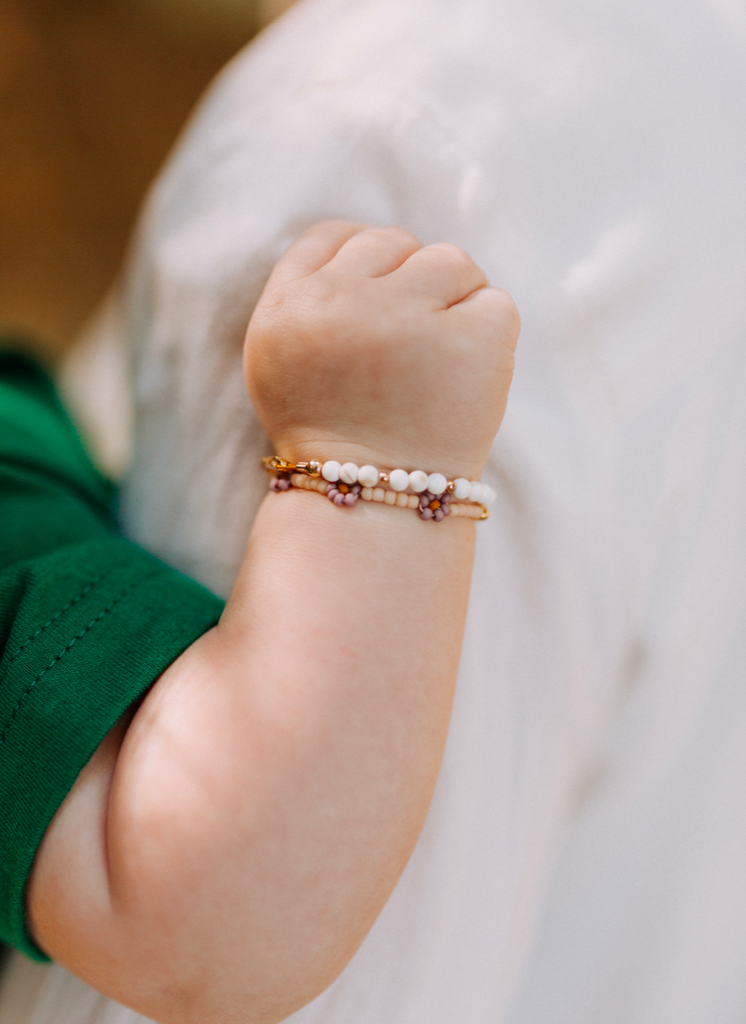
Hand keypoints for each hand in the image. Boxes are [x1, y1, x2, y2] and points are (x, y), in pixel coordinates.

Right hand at [245, 220, 518, 481]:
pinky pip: (495, 302)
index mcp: (287, 306)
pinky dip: (491, 336)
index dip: (366, 262)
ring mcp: (406, 319)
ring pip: (450, 261)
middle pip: (394, 243)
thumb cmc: (335, 437)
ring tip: (442, 360)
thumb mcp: (281, 364)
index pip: (334, 236)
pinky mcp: (468, 341)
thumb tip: (375, 248)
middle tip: (413, 346)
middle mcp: (340, 303)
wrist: (375, 507)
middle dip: (410, 287)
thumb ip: (310, 298)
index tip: (381, 300)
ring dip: (455, 303)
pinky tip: (468, 375)